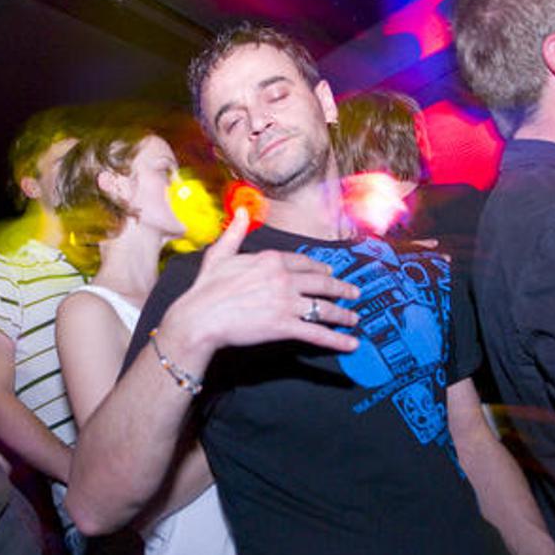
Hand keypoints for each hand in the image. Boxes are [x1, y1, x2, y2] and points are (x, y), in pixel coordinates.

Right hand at [163, 208, 361, 360]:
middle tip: (353, 292)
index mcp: (270, 259)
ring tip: (354, 318)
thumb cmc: (206, 289)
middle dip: (341, 288)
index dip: (319, 269)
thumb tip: (240, 211)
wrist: (199, 318)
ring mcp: (286, 302)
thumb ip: (235, 232)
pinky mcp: (285, 326)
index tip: (329, 273)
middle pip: (321, 283)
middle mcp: (283, 278)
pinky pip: (317, 333)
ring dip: (343, 313)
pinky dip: (337, 340)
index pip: (303, 263)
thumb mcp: (220, 254)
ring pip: (324, 307)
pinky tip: (350, 343)